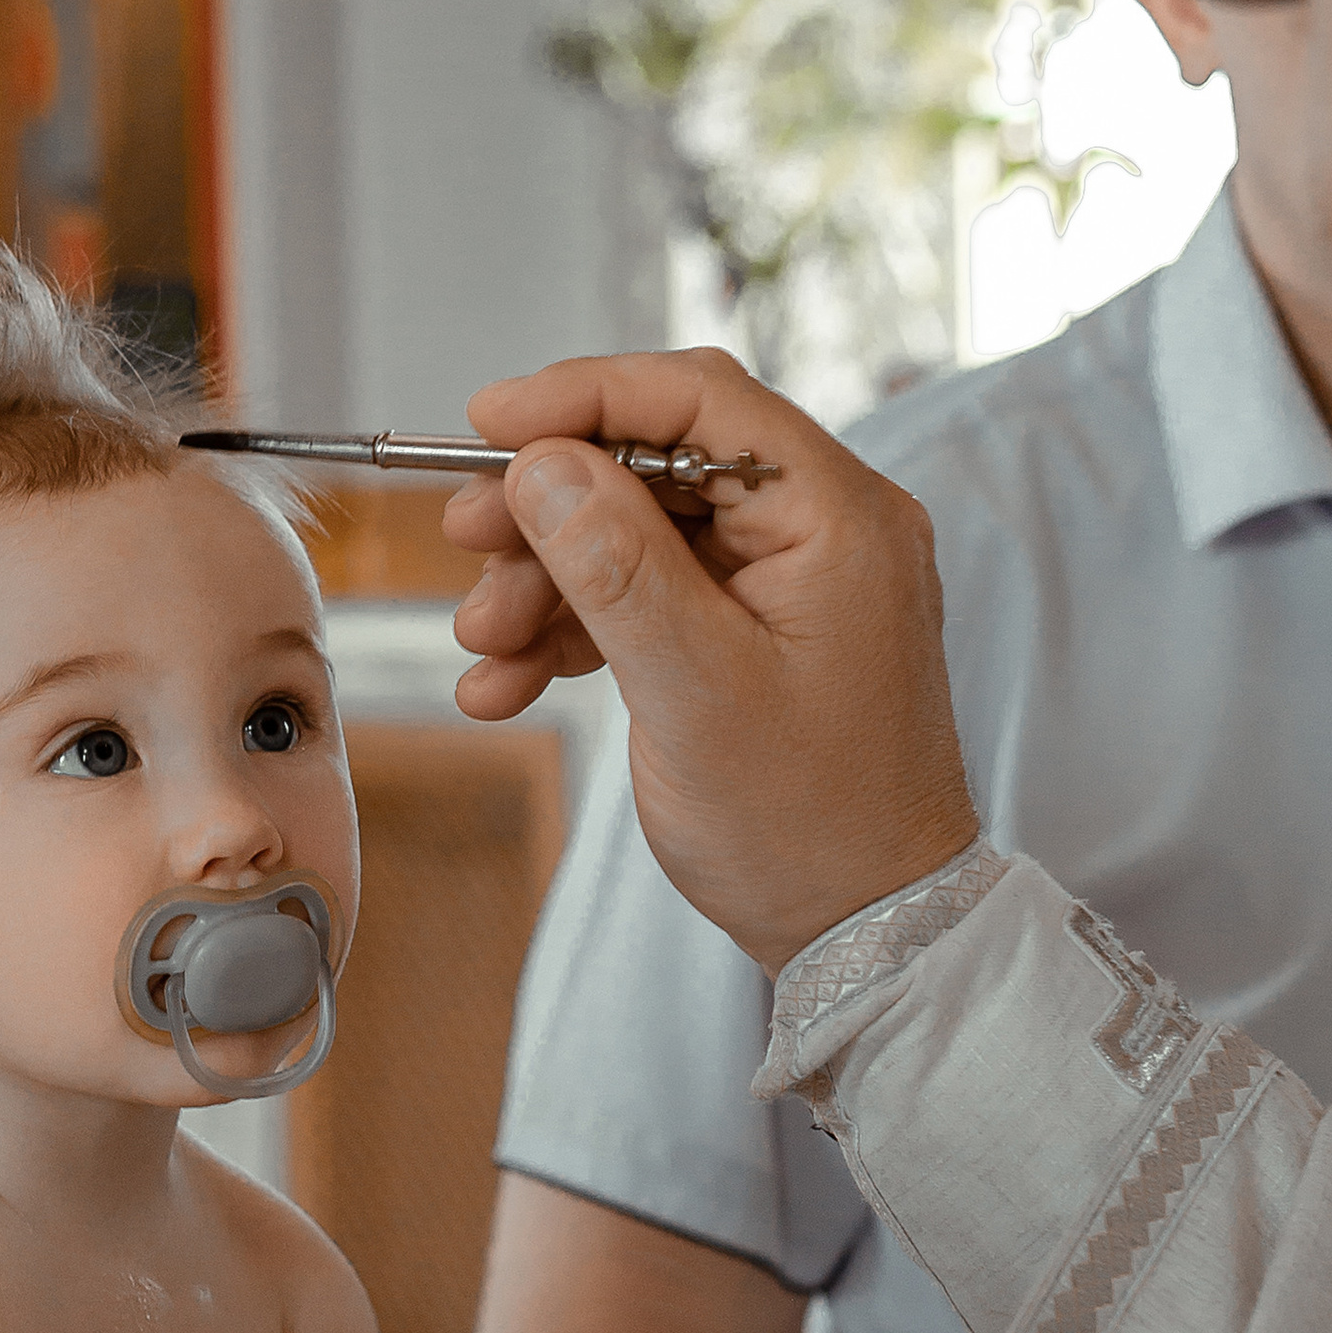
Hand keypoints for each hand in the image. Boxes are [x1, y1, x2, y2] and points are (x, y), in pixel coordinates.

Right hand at [443, 347, 977, 968]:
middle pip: (658, 467)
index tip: (485, 422)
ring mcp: (789, 588)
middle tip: (464, 542)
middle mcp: (823, 532)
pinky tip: (511, 682)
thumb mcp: (694, 690)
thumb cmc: (809, 828)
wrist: (868, 934)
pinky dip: (578, 633)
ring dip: (549, 582)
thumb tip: (543, 463)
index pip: (699, 401)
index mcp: (837, 517)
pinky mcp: (756, 640)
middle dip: (550, 507)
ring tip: (484, 647)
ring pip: (641, 537)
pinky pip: (653, 602)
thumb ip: (616, 564)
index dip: (582, 398)